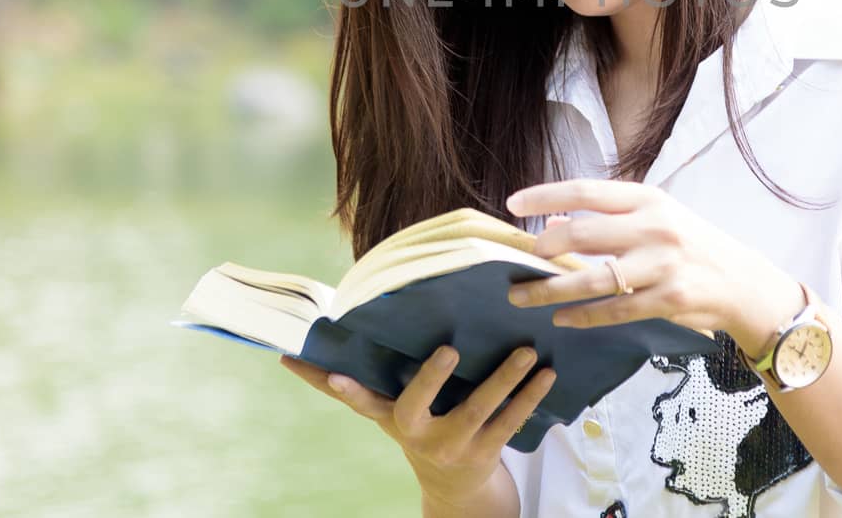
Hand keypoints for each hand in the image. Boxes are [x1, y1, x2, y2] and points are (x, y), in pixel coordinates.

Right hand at [280, 345, 554, 505]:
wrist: (456, 492)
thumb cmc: (422, 432)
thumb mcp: (390, 413)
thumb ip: (358, 385)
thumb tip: (296, 354)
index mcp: (391, 417)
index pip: (357, 399)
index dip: (338, 385)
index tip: (320, 368)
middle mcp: (416, 433)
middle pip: (417, 405)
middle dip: (430, 379)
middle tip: (448, 351)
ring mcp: (451, 446)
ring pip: (479, 409)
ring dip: (504, 378)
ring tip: (525, 350)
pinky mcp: (484, 453)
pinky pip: (510, 421)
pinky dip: (530, 395)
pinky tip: (546, 373)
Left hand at [505, 179, 802, 358]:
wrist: (743, 282)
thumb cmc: (692, 245)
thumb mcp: (655, 219)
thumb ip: (607, 219)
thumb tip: (552, 222)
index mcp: (648, 199)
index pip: (586, 191)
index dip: (545, 195)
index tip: (513, 204)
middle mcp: (655, 226)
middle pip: (583, 234)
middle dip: (544, 249)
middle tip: (521, 260)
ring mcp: (662, 264)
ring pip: (593, 279)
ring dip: (551, 290)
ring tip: (522, 297)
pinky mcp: (669, 299)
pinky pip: (615, 310)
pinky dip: (583, 316)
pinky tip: (562, 318)